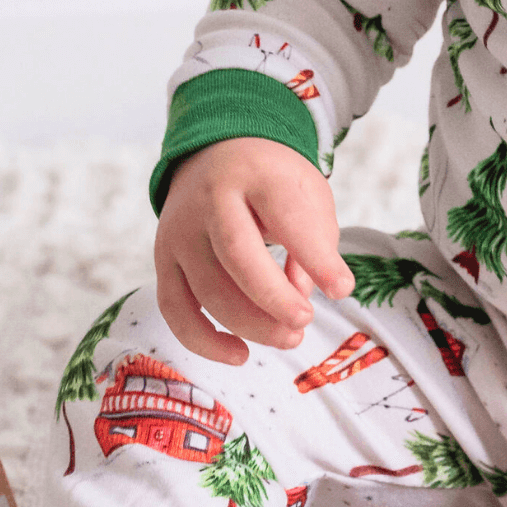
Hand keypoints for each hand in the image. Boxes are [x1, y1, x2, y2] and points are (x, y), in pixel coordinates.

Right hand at [154, 137, 354, 364]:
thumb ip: (315, 244)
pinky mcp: (164, 259)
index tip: (342, 289)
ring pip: (207, 289)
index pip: (287, 217)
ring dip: (250, 325)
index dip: (316, 259)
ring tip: (289, 338)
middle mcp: (210, 199)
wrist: (217, 152)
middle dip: (274, 299)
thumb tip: (300, 300)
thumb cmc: (274, 183)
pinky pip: (174, 307)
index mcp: (258, 174)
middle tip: (304, 322)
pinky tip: (239, 354)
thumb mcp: (309, 196)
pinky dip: (203, 340)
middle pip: (236, 255)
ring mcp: (180, 230)